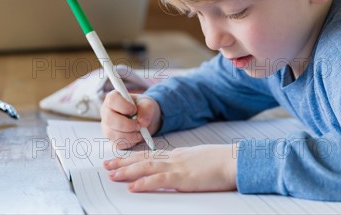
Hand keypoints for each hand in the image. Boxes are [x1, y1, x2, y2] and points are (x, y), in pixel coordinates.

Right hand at [101, 92, 160, 149]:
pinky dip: (130, 142)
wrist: (144, 119)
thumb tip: (142, 122)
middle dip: (127, 124)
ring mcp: (107, 126)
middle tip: (139, 125)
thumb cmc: (142, 107)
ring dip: (129, 135)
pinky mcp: (111, 139)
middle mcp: (106, 112)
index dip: (124, 106)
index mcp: (113, 99)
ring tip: (140, 132)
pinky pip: (117, 143)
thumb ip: (146, 109)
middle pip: (109, 119)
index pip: (112, 100)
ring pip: (112, 134)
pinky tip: (136, 137)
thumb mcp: (147, 103)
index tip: (134, 110)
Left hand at [104, 144, 237, 191]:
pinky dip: (144, 182)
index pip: (149, 154)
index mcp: (178, 154)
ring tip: (112, 174)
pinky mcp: (183, 178)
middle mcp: (174, 158)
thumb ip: (186, 164)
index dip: (132, 157)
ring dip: (127, 171)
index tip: (118, 159)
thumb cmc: (222, 162)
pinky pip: (159, 180)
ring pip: (146, 167)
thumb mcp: (199, 160)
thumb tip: (179, 171)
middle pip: (142, 158)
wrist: (234, 161)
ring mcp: (177, 167)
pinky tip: (133, 186)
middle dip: (123, 162)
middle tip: (106, 165)